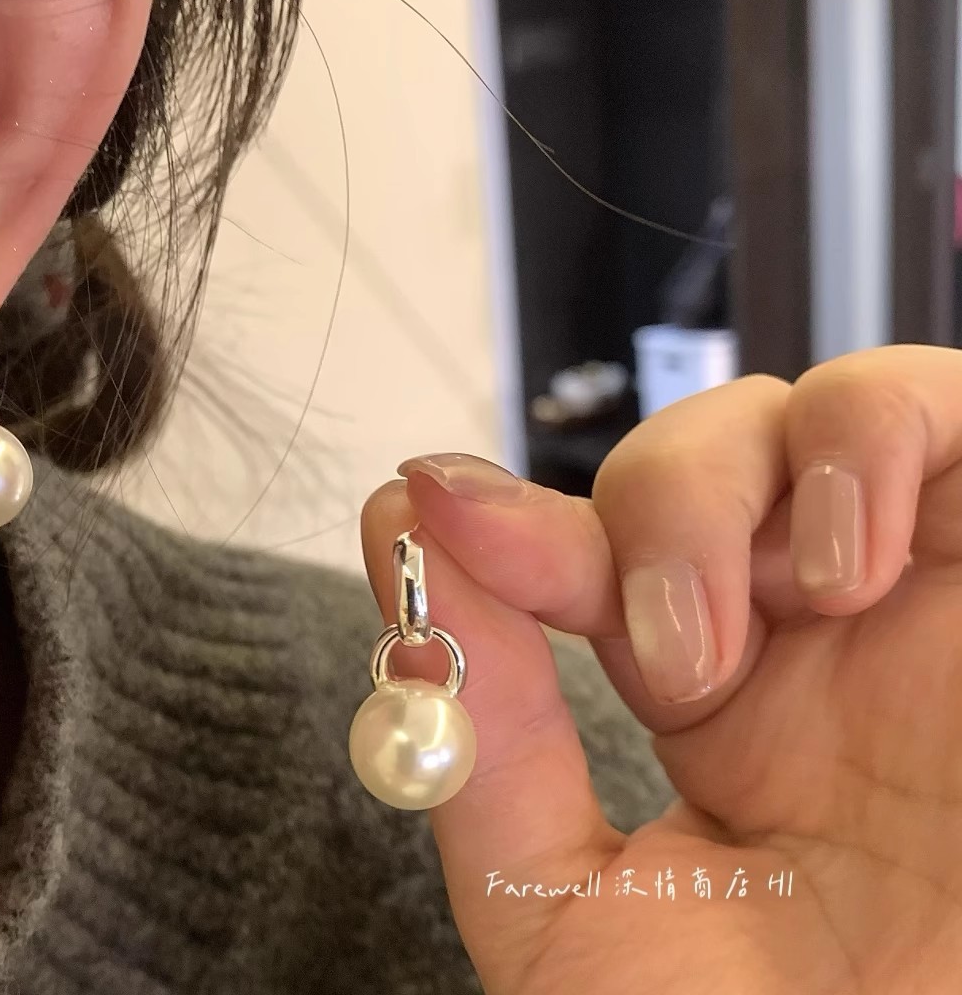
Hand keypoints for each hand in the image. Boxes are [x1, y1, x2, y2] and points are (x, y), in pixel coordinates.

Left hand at [360, 346, 961, 993]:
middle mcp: (805, 623)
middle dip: (646, 517)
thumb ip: (488, 742)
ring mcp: (907, 577)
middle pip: (681, 463)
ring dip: (733, 482)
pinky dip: (867, 436)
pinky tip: (855, 564)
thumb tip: (403, 557)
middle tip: (674, 657)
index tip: (427, 505)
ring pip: (787, 413)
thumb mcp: (577, 907)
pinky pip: (944, 404)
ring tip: (787, 607)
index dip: (503, 523)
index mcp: (711, 693)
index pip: (587, 553)